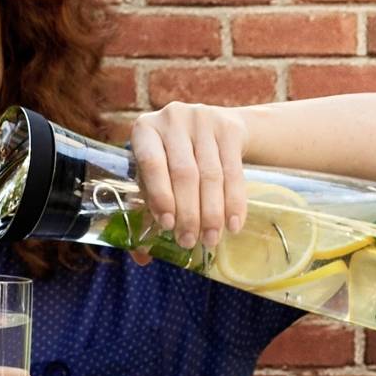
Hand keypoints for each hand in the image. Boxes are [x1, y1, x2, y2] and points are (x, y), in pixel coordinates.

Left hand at [129, 101, 250, 251]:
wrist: (214, 126)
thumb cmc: (174, 158)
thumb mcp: (156, 173)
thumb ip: (146, 208)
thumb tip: (141, 257)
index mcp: (145, 129)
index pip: (152, 164)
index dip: (160, 196)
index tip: (167, 225)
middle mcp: (172, 118)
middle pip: (184, 173)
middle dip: (188, 213)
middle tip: (189, 242)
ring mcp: (203, 120)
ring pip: (210, 175)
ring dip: (211, 213)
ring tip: (210, 239)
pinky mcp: (230, 128)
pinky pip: (234, 172)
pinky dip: (233, 203)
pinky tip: (232, 224)